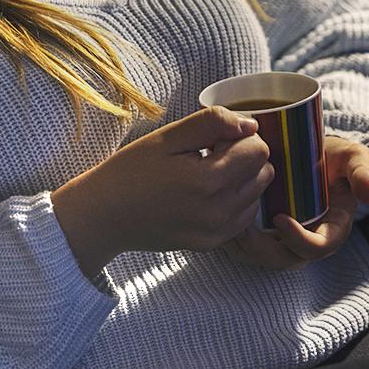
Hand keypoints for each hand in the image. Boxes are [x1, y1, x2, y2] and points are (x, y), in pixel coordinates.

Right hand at [52, 106, 273, 277]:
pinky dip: (235, 201)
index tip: (214, 138)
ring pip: (258, 194)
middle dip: (245, 156)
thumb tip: (251, 124)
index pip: (259, 149)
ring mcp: (216, 232)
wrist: (103, 216)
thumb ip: (212, 124)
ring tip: (207, 173)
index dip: (241, 136)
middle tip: (211, 153)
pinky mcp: (211, 244)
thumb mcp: (168, 137)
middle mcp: (218, 211)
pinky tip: (207, 193)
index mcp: (208, 180)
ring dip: (242, 179)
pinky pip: (244, 217)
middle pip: (264, 172)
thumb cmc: (131, 171)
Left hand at [221, 135, 368, 270]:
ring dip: (239, 245)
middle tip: (239, 226)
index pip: (317, 249)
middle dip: (258, 248)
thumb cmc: (335, 157)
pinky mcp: (261, 234)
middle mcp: (305, 242)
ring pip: (257, 257)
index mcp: (331, 231)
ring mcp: (281, 241)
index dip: (298, 240)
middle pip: (281, 259)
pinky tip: (217, 214)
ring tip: (223, 220)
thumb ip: (364, 171)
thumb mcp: (354, 158)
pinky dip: (230, 236)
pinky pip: (244, 247)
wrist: (310, 153)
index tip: (280, 218)